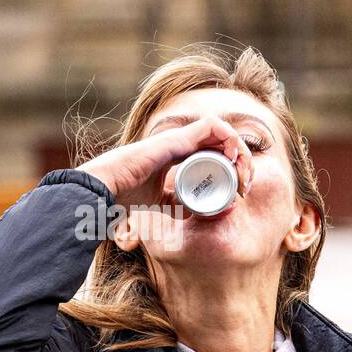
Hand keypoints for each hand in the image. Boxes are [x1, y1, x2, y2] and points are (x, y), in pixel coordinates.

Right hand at [76, 116, 253, 208]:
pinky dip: (230, 137)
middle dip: (242, 161)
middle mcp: (180, 145)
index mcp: (176, 158)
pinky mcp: (177, 137)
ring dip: (241, 150)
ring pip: (223, 132)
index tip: (239, 193)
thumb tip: (178, 226)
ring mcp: (179, 138)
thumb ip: (171, 212)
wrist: (105, 189)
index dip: (233, 169)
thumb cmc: (123, 198)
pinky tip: (234, 157)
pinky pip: (213, 125)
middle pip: (223, 143)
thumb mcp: (158, 208)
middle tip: (246, 186)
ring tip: (244, 174)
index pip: (214, 155)